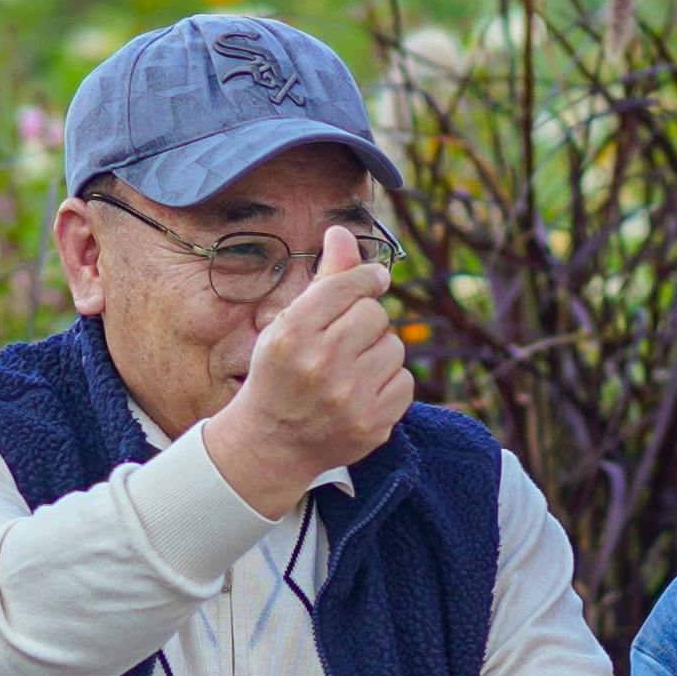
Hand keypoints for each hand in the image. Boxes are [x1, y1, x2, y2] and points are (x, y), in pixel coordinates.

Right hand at [204, 220, 413, 510]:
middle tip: (344, 342)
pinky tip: (360, 394)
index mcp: (293, 333)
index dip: (366, 277)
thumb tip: (343, 231)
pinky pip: (404, 381)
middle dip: (364, 323)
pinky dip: (388, 384)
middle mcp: (320, 364)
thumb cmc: (282, 372)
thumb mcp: (290, 323)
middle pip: (375, 314)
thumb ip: (325, 280)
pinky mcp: (373, 424)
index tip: (372, 280)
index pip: (348, 285)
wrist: (272, 444)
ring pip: (393, 347)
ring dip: (377, 354)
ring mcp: (349, 398)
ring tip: (349, 372)